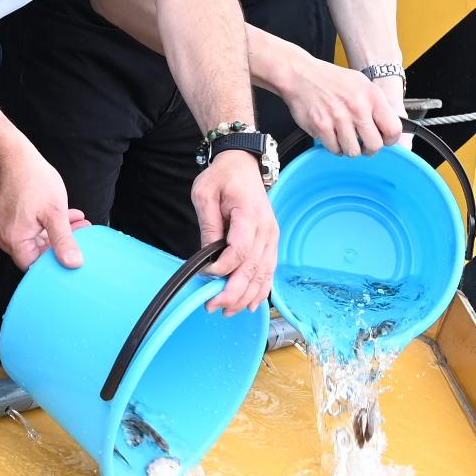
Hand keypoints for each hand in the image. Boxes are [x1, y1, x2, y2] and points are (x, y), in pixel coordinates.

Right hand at [0, 141, 86, 271]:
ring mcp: (4, 227)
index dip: (56, 264)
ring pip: (35, 239)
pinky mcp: (7, 218)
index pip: (35, 267)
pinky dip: (46, 225)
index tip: (75, 255)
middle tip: (83, 234)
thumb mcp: (55, 211)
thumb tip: (74, 264)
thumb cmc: (31, 178)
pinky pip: (28, 229)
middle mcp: (4, 237)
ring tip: (79, 222)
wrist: (11, 154)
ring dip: (57, 233)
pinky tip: (66, 215)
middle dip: (61, 244)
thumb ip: (64, 240)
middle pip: (35, 252)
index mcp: (13, 240)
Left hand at [191, 152, 277, 314]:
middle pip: (252, 269)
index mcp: (250, 215)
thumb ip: (208, 225)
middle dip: (233, 292)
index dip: (223, 268)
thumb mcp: (204, 193)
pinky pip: (268, 271)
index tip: (205, 274)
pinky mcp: (270, 243)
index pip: (239, 250)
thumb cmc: (223, 177)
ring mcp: (271, 237)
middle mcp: (266, 229)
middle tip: (212, 306)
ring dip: (246, 297)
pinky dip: (260, 290)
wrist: (243, 165)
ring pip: (263, 275)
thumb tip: (207, 256)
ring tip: (227, 311)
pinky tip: (250, 305)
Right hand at [272, 50, 401, 155]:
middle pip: (374, 145)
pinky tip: (332, 135)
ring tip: (344, 137)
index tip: (384, 140)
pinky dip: (334, 146)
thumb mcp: (361, 83)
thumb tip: (388, 125)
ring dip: (350, 148)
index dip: (390, 140)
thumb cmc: (330, 79)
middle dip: (369, 148)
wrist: (300, 75)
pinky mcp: (321, 127)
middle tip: (363, 143)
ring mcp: (338, 118)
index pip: (393, 129)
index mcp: (371, 96)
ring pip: (354, 151)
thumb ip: (376, 104)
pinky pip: (334, 149)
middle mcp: (357, 107)